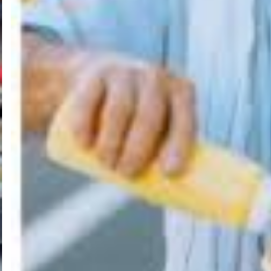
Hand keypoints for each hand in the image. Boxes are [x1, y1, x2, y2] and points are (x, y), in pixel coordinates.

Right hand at [64, 51, 196, 176]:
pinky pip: (90, 99)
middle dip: (138, 149)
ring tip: (107, 164)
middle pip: (149, 115)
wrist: (101, 77)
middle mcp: (156, 77)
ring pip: (119, 109)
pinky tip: (85, 144)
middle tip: (126, 174)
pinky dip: (85, 124)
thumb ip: (165, 152)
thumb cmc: (139, 115)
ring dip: (112, 142)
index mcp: (181, 91)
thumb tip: (174, 198)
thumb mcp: (159, 123)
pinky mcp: (95, 75)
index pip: (185, 118)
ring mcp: (124, 72)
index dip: (179, 145)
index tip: (168, 173)